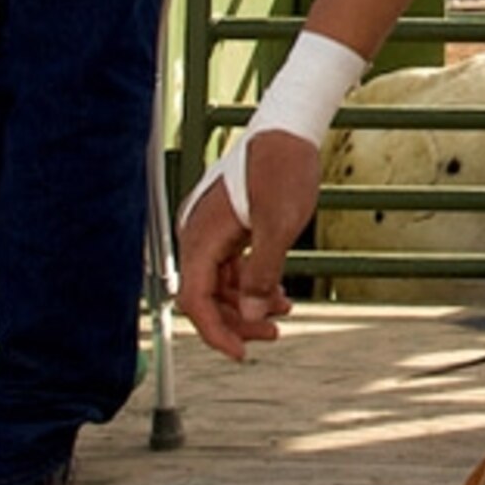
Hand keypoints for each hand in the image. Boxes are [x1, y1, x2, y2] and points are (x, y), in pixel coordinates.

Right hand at [176, 28, 367, 357]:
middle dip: (238, 321)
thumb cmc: (283, 168)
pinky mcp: (228, 226)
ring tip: (284, 312)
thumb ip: (262, 273)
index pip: (195, 301)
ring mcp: (212, 231)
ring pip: (221, 284)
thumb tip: (251, 316)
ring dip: (248, 304)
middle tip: (274, 334)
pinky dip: (252, 283)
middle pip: (207, 297)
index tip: (241, 356)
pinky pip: (232, 266)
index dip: (216, 333)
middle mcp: (198, 235)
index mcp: (201, 236)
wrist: (289, 128)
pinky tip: (278, 294)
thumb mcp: (279, 225)